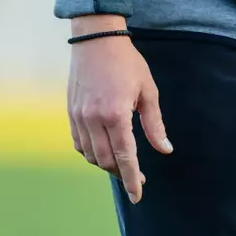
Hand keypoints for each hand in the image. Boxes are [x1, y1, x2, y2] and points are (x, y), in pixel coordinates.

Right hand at [67, 16, 171, 203]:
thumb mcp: (148, 91)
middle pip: (106, 160)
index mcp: (116, 114)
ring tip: (122, 163)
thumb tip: (164, 149)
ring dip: (106, 164)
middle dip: (121, 173)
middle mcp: (94, 119)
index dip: (131, 179)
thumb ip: (154, 124)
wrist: (96, 39)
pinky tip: (102, 150)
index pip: (125, 157)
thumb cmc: (127, 62)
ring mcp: (79, 116)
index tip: (137, 195)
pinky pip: (78, 143)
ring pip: (90, 155)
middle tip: (137, 176)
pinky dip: (90, 153)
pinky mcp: (71, 112)